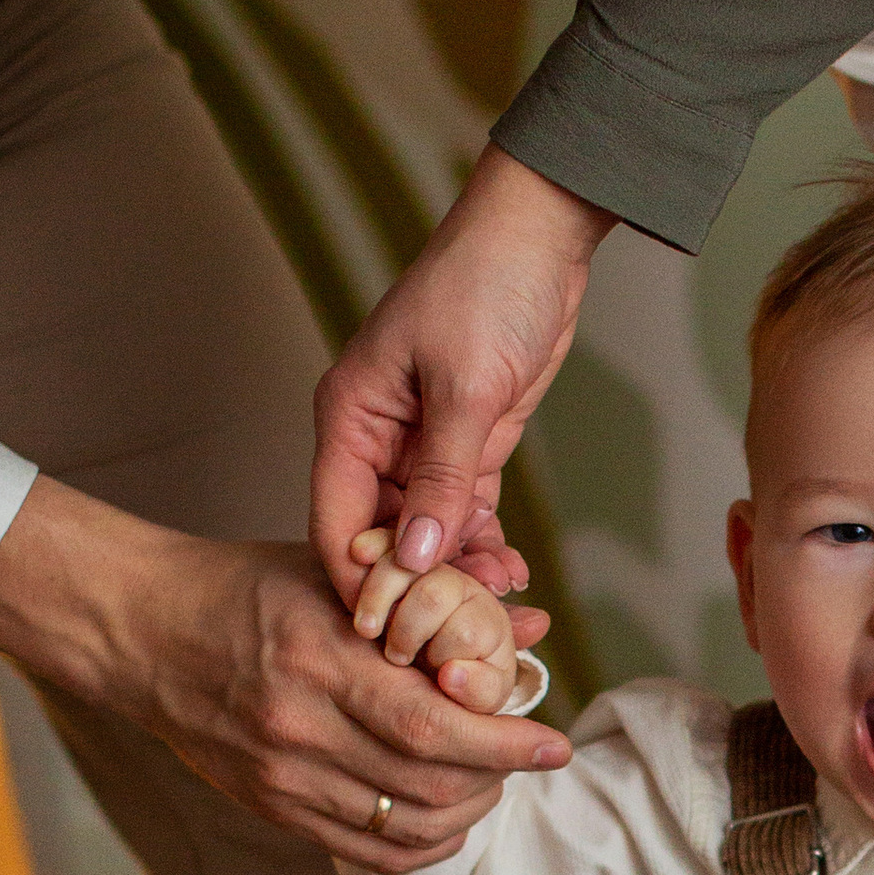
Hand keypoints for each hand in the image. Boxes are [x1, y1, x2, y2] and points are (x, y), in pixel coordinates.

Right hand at [0, 478, 570, 871]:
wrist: (142, 631)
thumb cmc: (245, 589)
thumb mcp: (340, 578)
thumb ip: (438, 606)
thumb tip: (534, 625)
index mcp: (321, 663)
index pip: (433, 728)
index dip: (504, 745)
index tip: (553, 743)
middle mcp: (300, 731)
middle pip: (427, 785)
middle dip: (495, 779)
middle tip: (525, 757)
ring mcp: (282, 779)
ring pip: (403, 827)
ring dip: (465, 813)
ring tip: (490, 783)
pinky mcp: (271, 807)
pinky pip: (364, 850)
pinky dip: (419, 844)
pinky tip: (445, 818)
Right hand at [310, 146, 612, 606]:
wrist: (539, 240)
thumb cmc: (485, 287)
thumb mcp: (465, 387)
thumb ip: (443, 476)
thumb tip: (414, 555)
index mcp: (349, 418)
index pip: (334, 520)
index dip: (358, 579)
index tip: (389, 631)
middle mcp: (375, 440)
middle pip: (377, 537)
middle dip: (413, 586)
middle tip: (453, 634)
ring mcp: (421, 448)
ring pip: (424, 533)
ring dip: (455, 572)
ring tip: (495, 610)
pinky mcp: (468, 448)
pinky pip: (463, 514)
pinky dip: (482, 545)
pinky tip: (509, 576)